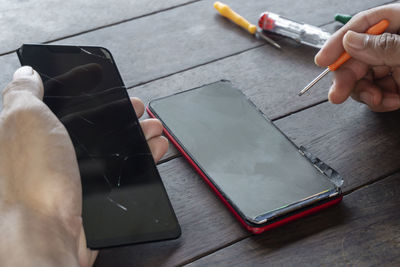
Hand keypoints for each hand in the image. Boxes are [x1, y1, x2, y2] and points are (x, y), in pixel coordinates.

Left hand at [0, 66, 167, 266]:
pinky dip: (142, 157)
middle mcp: (53, 151)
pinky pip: (122, 169)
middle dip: (119, 111)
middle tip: (137, 106)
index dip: (82, 85)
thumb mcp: (23, 119)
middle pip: (92, 123)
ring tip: (154, 126)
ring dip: (137, 133)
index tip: (100, 77)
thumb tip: (27, 72)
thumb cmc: (30, 178)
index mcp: (32, 130)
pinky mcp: (92, 191)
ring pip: (111, 145)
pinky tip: (155, 148)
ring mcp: (74, 172)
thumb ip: (23, 92)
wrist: (46, 233)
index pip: (60, 100)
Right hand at [315, 4, 399, 111]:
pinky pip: (377, 91)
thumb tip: (350, 40)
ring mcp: (395, 62)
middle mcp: (394, 42)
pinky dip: (381, 101)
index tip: (322, 60)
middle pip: (357, 55)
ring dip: (365, 93)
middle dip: (347, 78)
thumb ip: (383, 45)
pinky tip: (393, 102)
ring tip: (378, 100)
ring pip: (363, 77)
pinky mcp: (398, 82)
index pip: (361, 24)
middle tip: (337, 95)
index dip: (338, 42)